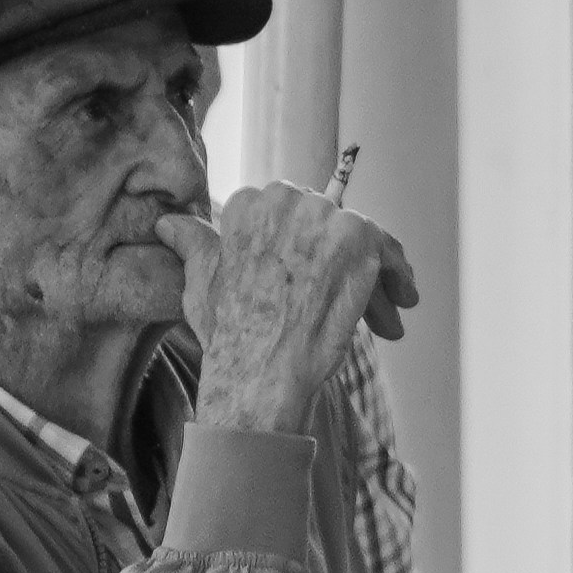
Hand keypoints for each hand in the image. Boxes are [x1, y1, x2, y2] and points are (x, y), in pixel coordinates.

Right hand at [180, 183, 412, 435]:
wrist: (260, 372)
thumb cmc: (228, 334)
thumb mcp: (201, 282)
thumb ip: (196, 245)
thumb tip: (169, 222)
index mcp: (248, 205)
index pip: (291, 213)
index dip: (304, 249)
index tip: (309, 278)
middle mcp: (287, 201)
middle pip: (330, 224)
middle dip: (340, 262)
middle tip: (347, 301)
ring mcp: (325, 218)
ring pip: (363, 239)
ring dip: (375, 278)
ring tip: (385, 317)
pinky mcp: (359, 241)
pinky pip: (389, 251)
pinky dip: (399, 277)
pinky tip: (403, 302)